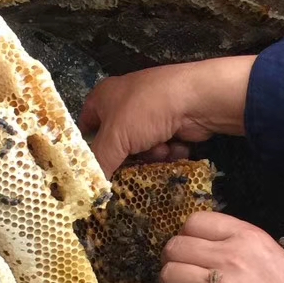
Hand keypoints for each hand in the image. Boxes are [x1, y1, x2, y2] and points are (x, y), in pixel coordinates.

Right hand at [80, 56, 254, 179]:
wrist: (197, 101)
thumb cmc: (146, 112)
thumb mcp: (114, 139)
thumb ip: (99, 163)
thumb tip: (91, 185)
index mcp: (104, 97)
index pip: (86, 124)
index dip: (88, 146)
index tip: (92, 168)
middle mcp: (125, 104)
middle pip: (116, 144)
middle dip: (126, 157)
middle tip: (130, 167)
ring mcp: (150, 116)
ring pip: (140, 150)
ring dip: (150, 155)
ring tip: (159, 150)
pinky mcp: (171, 126)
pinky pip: (161, 148)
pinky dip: (167, 151)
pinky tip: (174, 147)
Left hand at [160, 212, 283, 282]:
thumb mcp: (271, 251)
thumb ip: (237, 242)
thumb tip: (204, 245)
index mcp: (245, 236)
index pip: (195, 221)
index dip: (188, 236)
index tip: (193, 250)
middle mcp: (228, 256)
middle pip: (175, 247)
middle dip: (174, 259)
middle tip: (183, 273)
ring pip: (169, 275)